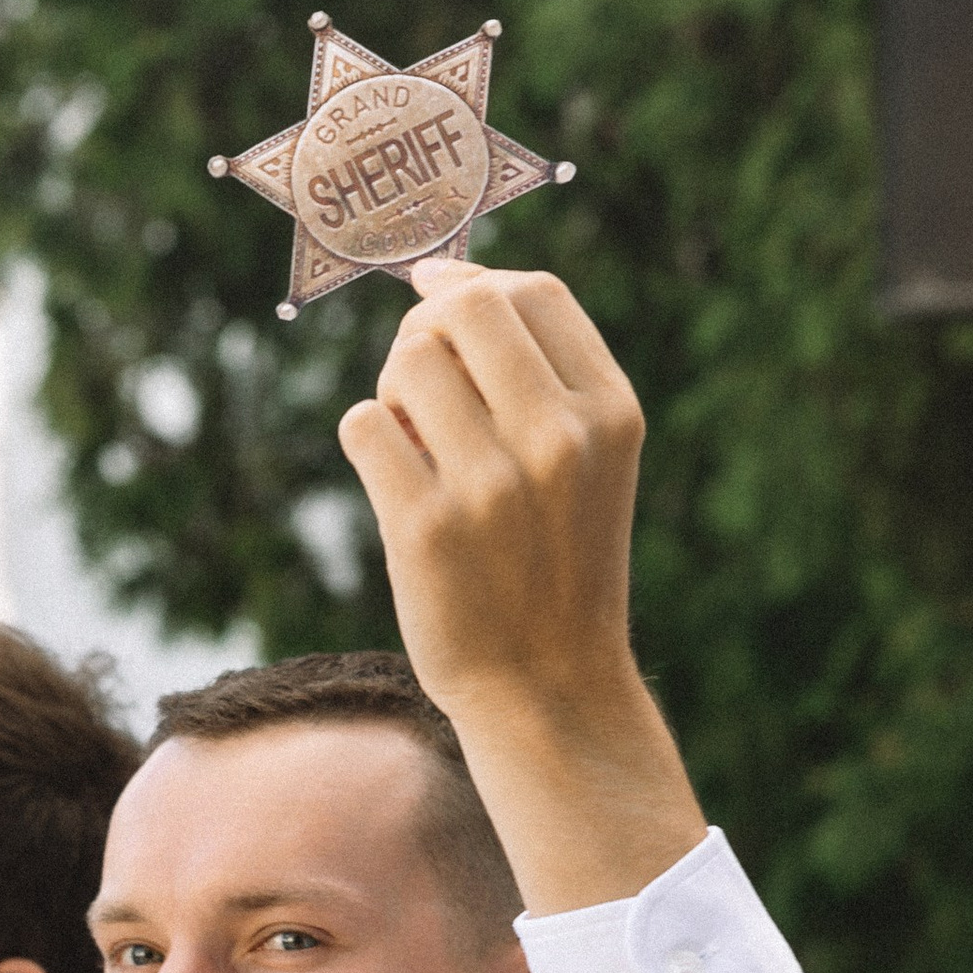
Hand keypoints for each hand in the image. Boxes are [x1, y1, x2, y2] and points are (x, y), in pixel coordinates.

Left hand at [335, 262, 705, 910]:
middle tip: (418, 384)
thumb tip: (445, 282)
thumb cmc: (555, 565)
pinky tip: (394, 479)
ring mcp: (492, 483)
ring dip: (393, 390)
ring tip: (414, 443)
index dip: (471, 282)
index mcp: (609, 412)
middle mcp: (559, 437)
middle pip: (463, 310)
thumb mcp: (586, 464)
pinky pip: (362, 425)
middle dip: (424, 330)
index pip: (532, 291)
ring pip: (406, 361)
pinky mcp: (426, 527)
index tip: (437, 295)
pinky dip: (367, 439)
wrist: (546, 690)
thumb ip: (539, 376)